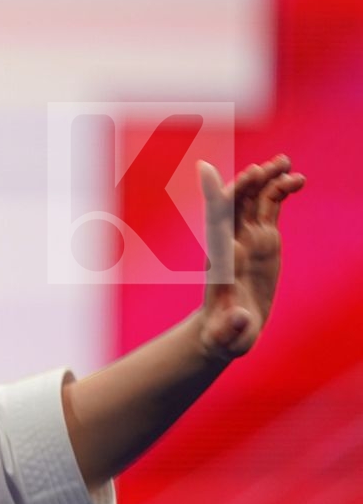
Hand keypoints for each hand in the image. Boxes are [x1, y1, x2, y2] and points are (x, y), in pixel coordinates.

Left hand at [194, 153, 304, 363]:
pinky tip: (297, 180)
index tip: (206, 169)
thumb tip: (240, 318)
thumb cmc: (224, 336)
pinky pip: (270, 209)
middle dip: (249, 183)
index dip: (213, 198)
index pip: (215, 224)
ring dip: (268, 180)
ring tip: (289, 166)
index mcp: (222, 262)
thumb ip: (232, 328)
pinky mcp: (263, 241)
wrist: (226, 331)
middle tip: (272, 166)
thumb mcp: (228, 336)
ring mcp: (248, 240)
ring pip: (254, 201)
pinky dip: (280, 191)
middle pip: (236, 205)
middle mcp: (232, 245)